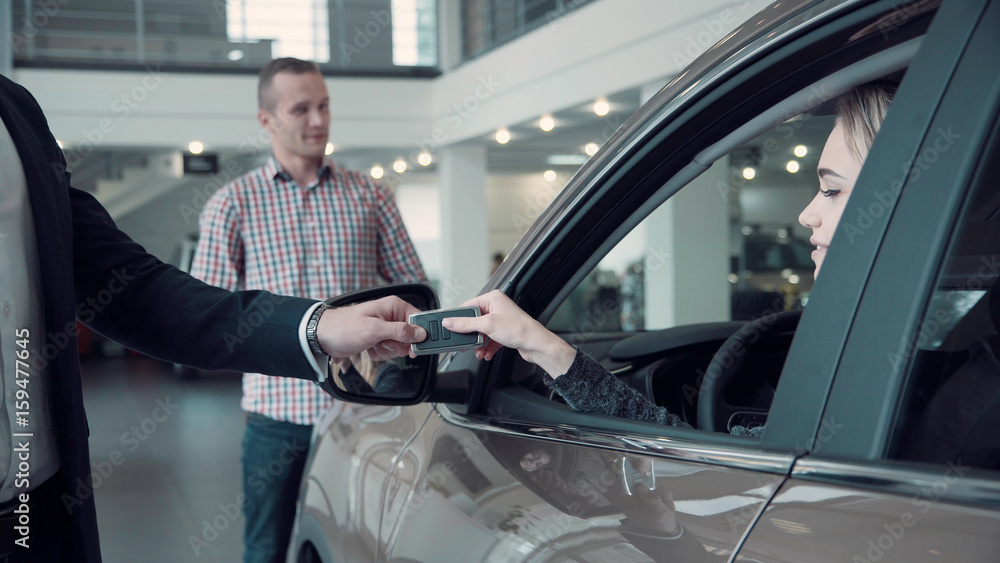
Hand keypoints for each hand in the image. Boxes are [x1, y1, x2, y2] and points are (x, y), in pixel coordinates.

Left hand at [317, 296, 426, 360]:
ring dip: (388, 350)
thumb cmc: (343, 328)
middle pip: (411, 336)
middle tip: (384, 343)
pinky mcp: (379, 338)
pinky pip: (390, 350)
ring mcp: (385, 328)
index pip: (418, 319)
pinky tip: (370, 348)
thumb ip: (400, 331)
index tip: (414, 347)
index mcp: (393, 306)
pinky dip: (381, 353)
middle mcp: (391, 315)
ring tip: (374, 345)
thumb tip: (420, 333)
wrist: (322, 337)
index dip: (419, 335)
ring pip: (400, 346)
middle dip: (398, 345)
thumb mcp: (374, 330)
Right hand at [441, 290, 575, 376]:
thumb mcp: (487, 325)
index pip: (468, 306)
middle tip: (464, 343)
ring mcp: (501, 320)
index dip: (459, 318)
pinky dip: (487, 348)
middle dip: (471, 335)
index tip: (450, 327)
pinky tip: (487, 354)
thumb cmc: (519, 329)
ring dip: (479, 344)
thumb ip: (466, 324)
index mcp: (492, 298)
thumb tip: (450, 322)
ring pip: (482, 332)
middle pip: (474, 321)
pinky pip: (490, 340)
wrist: (536, 344)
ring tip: (478, 351)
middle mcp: (497, 307)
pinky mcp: (504, 332)